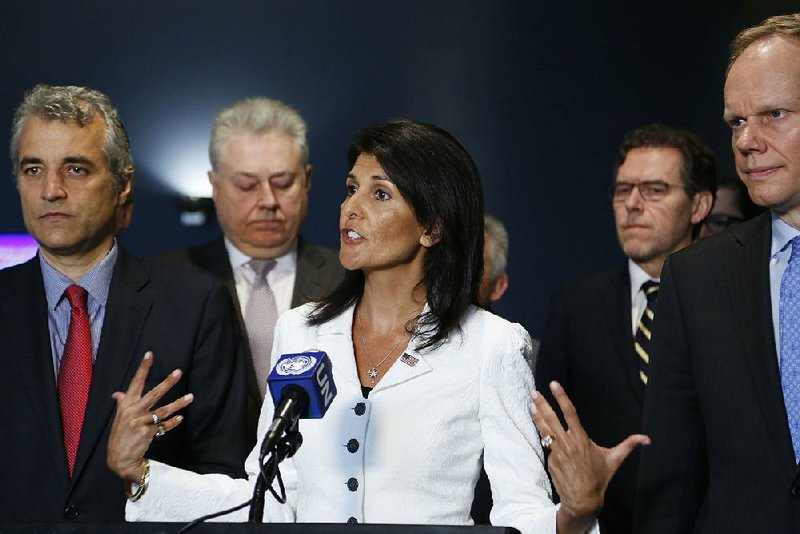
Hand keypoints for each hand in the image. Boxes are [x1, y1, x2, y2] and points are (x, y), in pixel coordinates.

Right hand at [107, 351, 192, 481]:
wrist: (119, 459)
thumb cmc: (121, 436)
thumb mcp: (120, 418)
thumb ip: (122, 404)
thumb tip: (117, 393)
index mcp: (126, 405)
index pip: (135, 383)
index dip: (143, 369)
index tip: (150, 355)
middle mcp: (132, 411)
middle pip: (153, 394)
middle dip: (167, 383)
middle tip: (179, 372)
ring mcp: (140, 422)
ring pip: (163, 410)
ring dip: (178, 403)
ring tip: (191, 397)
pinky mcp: (147, 433)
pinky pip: (164, 426)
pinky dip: (172, 422)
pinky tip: (180, 418)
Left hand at [530, 381, 649, 532]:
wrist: (582, 500)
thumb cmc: (599, 478)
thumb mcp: (614, 460)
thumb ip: (628, 445)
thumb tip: (647, 439)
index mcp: (581, 439)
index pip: (570, 413)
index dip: (561, 397)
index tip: (554, 385)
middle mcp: (567, 443)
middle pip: (552, 419)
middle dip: (543, 404)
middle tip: (534, 392)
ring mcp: (557, 452)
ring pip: (545, 430)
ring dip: (537, 417)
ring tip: (531, 404)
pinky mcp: (550, 460)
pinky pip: (548, 447)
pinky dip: (546, 438)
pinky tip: (542, 429)